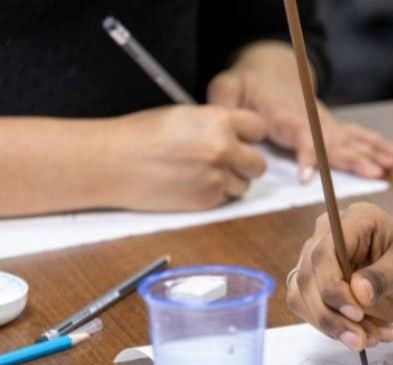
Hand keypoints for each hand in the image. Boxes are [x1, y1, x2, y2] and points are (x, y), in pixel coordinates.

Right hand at [105, 105, 266, 210]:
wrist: (114, 163)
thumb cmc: (141, 135)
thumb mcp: (183, 116)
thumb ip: (214, 125)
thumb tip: (233, 135)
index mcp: (219, 121)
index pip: (258, 128)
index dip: (250, 135)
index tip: (243, 139)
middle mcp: (224, 149)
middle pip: (258, 164)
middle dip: (245, 164)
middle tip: (226, 163)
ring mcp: (217, 177)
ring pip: (243, 185)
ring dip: (230, 182)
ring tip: (204, 175)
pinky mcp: (207, 200)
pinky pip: (225, 200)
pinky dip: (214, 195)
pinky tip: (193, 185)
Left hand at [207, 41, 392, 180]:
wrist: (271, 66)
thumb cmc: (248, 82)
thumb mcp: (228, 86)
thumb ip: (223, 100)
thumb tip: (225, 119)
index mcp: (285, 115)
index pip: (299, 136)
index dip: (304, 155)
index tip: (306, 175)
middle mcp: (311, 120)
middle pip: (334, 142)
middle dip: (354, 158)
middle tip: (373, 173)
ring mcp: (325, 123)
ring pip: (351, 139)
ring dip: (372, 153)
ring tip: (388, 167)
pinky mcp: (333, 126)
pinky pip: (358, 135)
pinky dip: (378, 144)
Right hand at [286, 203, 392, 350]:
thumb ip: (384, 277)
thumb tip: (357, 292)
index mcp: (354, 220)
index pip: (324, 253)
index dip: (333, 287)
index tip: (356, 314)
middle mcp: (329, 237)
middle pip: (308, 279)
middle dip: (332, 316)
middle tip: (361, 339)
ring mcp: (320, 263)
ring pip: (304, 299)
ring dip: (333, 326)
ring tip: (371, 338)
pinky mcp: (319, 287)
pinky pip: (311, 312)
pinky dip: (335, 329)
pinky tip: (367, 334)